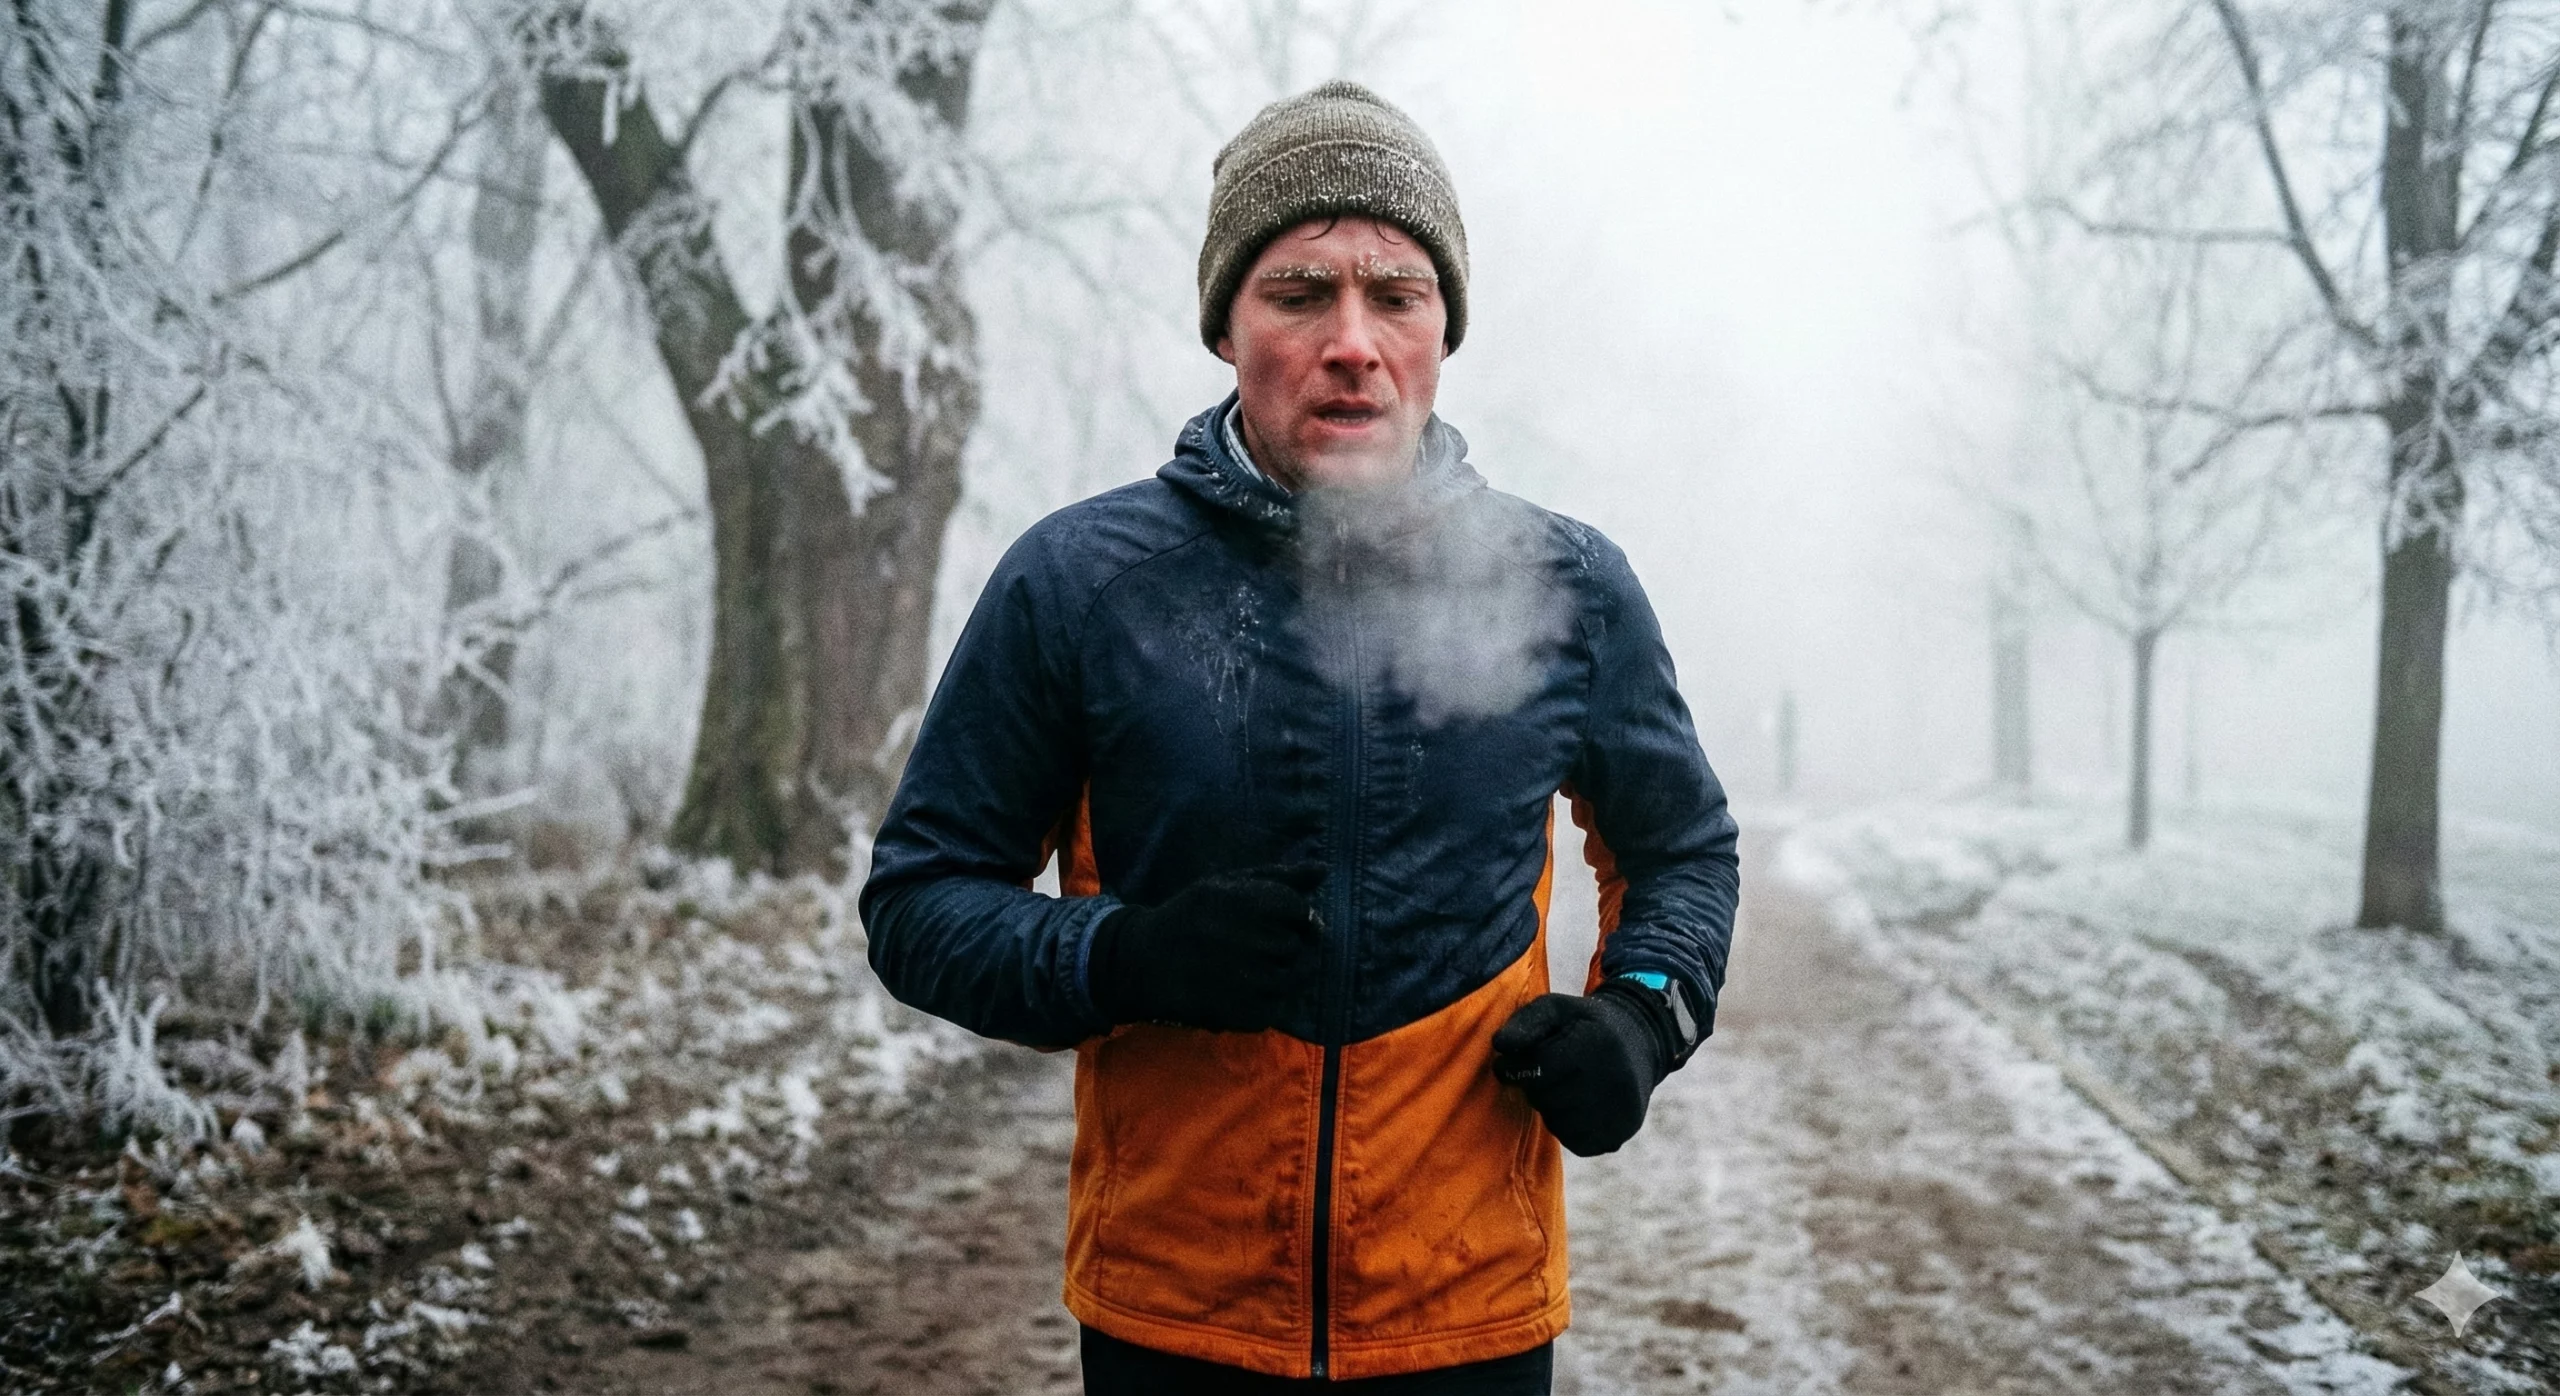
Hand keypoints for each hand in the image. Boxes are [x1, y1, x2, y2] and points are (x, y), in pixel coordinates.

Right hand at [1088, 863, 1327, 1031]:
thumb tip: (1325, 870)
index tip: (1274, 920)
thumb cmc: (1192, 915)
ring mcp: (1256, 982)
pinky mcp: (1249, 1014)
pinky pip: (1277, 1006)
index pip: (1302, 912)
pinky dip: (1264, 999)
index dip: (1292, 916)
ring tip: (1247, 966)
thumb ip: (1280, 877)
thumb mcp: (1229, 884)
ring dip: (1278, 971)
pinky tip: (1238, 987)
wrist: (1145, 961)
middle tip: (1251, 944)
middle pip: (1298, 944)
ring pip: (1295, 977)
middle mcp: (1260, 942)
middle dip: (1282, 943)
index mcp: (1256, 904)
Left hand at [1491, 982, 1676, 1155]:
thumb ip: (1525, 1022)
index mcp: (1596, 1044)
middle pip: (1545, 1098)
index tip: (1507, 1065)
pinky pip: (1575, 1142)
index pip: (1538, 1068)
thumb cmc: (1585, 1024)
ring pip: (1557, 1123)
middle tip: (1543, 1074)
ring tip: (1563, 1087)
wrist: (1639, 1041)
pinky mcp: (1621, 1133)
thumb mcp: (1556, 1009)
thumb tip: (1500, 1045)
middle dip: (1534, 1086)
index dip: (1513, 1068)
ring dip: (1550, 1108)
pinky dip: (1567, 1127)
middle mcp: (1613, 1080)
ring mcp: (1621, 1111)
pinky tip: (1575, 1106)